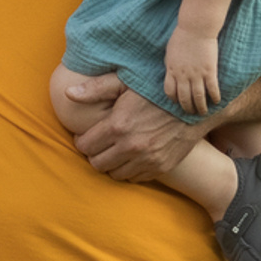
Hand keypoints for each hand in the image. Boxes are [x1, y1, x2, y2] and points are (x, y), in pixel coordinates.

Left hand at [75, 84, 204, 181]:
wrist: (193, 106)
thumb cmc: (156, 90)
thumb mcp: (126, 82)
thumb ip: (96, 89)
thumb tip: (67, 94)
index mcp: (118, 125)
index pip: (85, 146)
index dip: (82, 140)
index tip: (86, 135)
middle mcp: (131, 146)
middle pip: (97, 163)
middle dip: (93, 154)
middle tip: (98, 144)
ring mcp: (147, 159)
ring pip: (114, 174)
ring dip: (110, 164)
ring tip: (114, 150)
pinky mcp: (160, 168)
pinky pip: (134, 178)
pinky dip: (129, 170)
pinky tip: (130, 156)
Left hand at [163, 27, 222, 115]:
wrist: (196, 27)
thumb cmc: (182, 36)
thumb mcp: (170, 51)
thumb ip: (170, 64)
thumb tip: (170, 72)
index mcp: (171, 70)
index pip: (170, 91)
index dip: (174, 99)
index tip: (178, 102)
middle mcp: (183, 75)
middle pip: (184, 98)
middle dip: (188, 108)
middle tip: (192, 112)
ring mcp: (196, 74)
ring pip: (198, 97)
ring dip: (201, 107)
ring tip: (203, 112)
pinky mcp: (209, 70)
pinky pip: (212, 88)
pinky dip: (214, 97)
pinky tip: (216, 101)